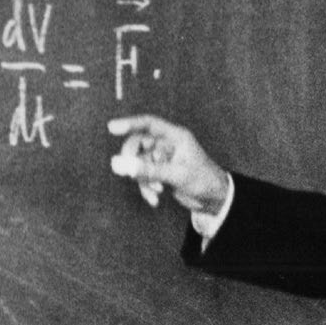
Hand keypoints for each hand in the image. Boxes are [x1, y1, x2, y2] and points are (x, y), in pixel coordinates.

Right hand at [107, 115, 230, 213]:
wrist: (214, 199)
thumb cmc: (202, 180)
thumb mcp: (175, 175)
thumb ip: (147, 170)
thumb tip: (120, 165)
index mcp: (176, 136)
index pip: (149, 124)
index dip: (130, 123)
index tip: (111, 128)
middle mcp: (168, 144)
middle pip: (139, 144)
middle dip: (133, 160)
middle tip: (130, 174)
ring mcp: (163, 159)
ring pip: (140, 163)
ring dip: (143, 179)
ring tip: (156, 192)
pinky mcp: (161, 172)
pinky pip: (144, 176)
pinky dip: (146, 188)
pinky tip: (155, 200)